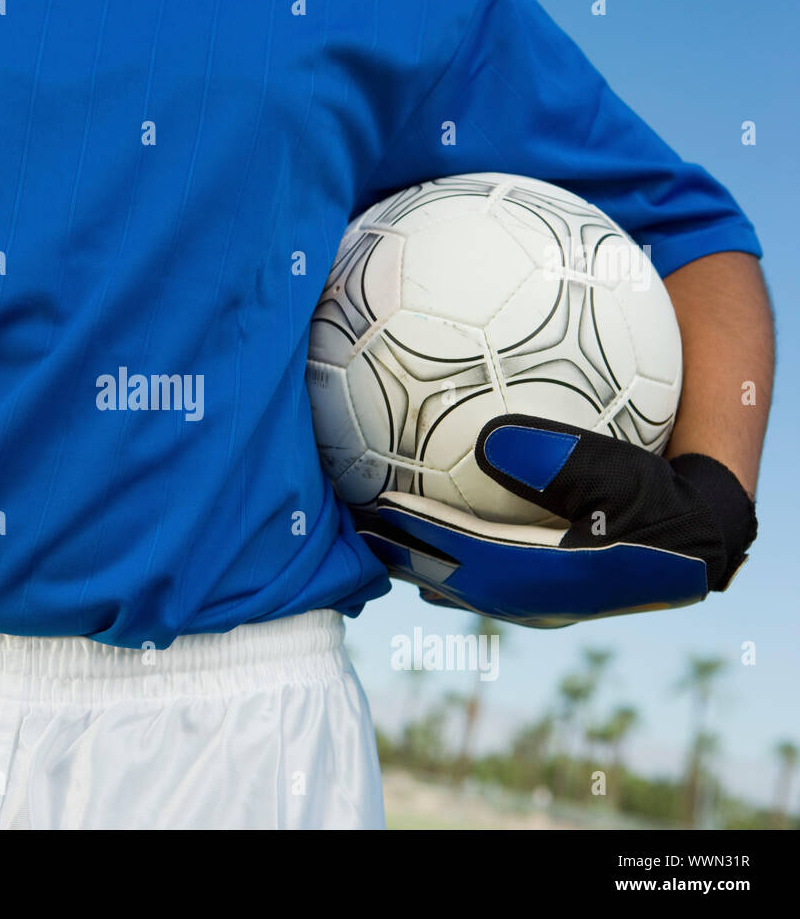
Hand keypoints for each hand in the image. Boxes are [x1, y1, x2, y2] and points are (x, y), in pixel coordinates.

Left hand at [357, 414, 757, 627]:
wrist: (695, 545)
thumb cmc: (661, 503)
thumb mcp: (623, 474)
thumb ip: (562, 458)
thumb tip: (490, 437)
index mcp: (543, 577)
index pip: (459, 552)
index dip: (413, 530)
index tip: (373, 502)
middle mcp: (527, 601)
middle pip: (442, 574)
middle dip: (394, 549)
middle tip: (348, 519)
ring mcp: (529, 605)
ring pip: (452, 583)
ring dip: (408, 559)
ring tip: (366, 533)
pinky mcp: (535, 598)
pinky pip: (472, 579)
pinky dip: (438, 559)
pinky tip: (418, 543)